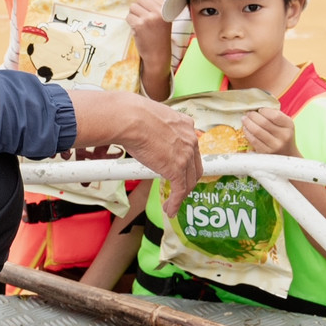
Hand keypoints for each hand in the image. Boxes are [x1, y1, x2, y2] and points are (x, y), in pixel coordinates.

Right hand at [74, 92, 202, 217]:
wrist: (131, 119)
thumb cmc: (134, 116)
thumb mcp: (153, 119)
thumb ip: (158, 129)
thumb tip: (147, 135)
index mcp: (186, 125)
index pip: (192, 148)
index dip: (187, 162)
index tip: (180, 171)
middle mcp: (190, 139)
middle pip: (195, 166)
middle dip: (188, 181)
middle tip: (178, 190)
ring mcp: (185, 154)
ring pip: (189, 181)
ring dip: (181, 195)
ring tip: (171, 204)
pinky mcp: (177, 169)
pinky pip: (180, 190)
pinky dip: (176, 203)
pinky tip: (170, 210)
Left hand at [127, 0, 171, 68]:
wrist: (158, 55)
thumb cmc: (160, 36)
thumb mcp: (164, 19)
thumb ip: (157, 6)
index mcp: (165, 9)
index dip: (147, 3)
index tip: (149, 13)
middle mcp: (158, 12)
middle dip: (138, 8)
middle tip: (142, 18)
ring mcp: (148, 18)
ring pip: (133, 7)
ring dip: (133, 15)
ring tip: (140, 24)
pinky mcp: (139, 25)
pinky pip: (129, 17)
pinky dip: (130, 23)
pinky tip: (137, 29)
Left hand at [241, 107, 297, 157]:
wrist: (287, 154)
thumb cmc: (283, 134)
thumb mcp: (284, 124)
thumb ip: (274, 114)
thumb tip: (257, 106)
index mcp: (289, 125)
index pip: (275, 115)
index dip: (264, 111)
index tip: (259, 109)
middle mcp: (284, 136)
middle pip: (264, 122)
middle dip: (253, 116)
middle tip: (248, 113)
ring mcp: (275, 145)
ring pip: (257, 131)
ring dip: (248, 123)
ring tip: (244, 119)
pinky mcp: (266, 153)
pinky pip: (254, 140)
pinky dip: (247, 133)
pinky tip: (245, 128)